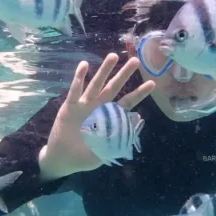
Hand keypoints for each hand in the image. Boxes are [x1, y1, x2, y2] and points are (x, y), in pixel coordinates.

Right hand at [38, 54, 154, 179]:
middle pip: (114, 87)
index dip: (139, 93)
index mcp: (109, 117)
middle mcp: (99, 107)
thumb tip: (138, 118)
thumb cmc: (86, 155)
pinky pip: (75, 90)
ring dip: (104, 70)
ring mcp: (85, 105)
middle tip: (135, 61)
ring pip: (96, 84)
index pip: (127, 102)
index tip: (152, 83)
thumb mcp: (108, 149)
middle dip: (124, 74)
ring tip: (112, 56)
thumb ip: (122, 135)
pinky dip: (79, 78)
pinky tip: (84, 65)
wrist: (63, 159)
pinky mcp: (71, 106)